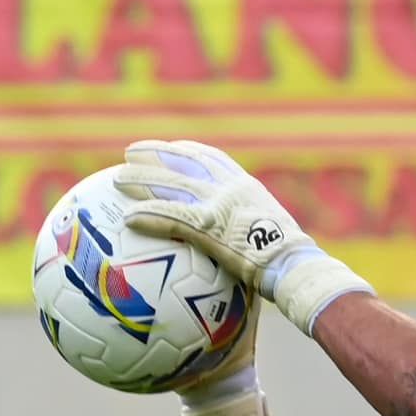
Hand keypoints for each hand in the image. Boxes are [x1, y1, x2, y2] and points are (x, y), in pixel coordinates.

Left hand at [114, 138, 370, 337]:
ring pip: (171, 184)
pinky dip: (148, 216)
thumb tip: (251, 255)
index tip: (174, 148)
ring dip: (141, 179)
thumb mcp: (276, 240)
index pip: (214, 159)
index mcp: (248, 188)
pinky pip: (171, 217)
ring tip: (117, 179)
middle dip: (156, 154)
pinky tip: (129, 219)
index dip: (190, 151)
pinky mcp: (209, 225)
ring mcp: (219, 204)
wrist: (298, 267)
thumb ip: (255, 236)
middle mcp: (231, 188)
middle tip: (131, 153)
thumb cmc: (293, 265)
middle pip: (185, 162)